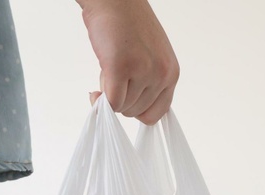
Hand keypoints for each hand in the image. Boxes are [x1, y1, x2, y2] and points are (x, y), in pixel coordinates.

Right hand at [77, 0, 178, 124]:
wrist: (114, 0)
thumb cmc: (127, 26)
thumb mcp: (152, 57)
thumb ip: (149, 83)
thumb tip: (131, 110)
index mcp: (171, 73)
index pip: (157, 113)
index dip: (137, 111)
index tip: (125, 101)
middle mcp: (162, 74)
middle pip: (136, 112)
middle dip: (121, 100)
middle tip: (114, 77)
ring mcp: (143, 71)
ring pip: (122, 108)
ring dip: (109, 95)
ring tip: (108, 71)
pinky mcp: (121, 67)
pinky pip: (110, 102)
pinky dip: (99, 102)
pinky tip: (93, 92)